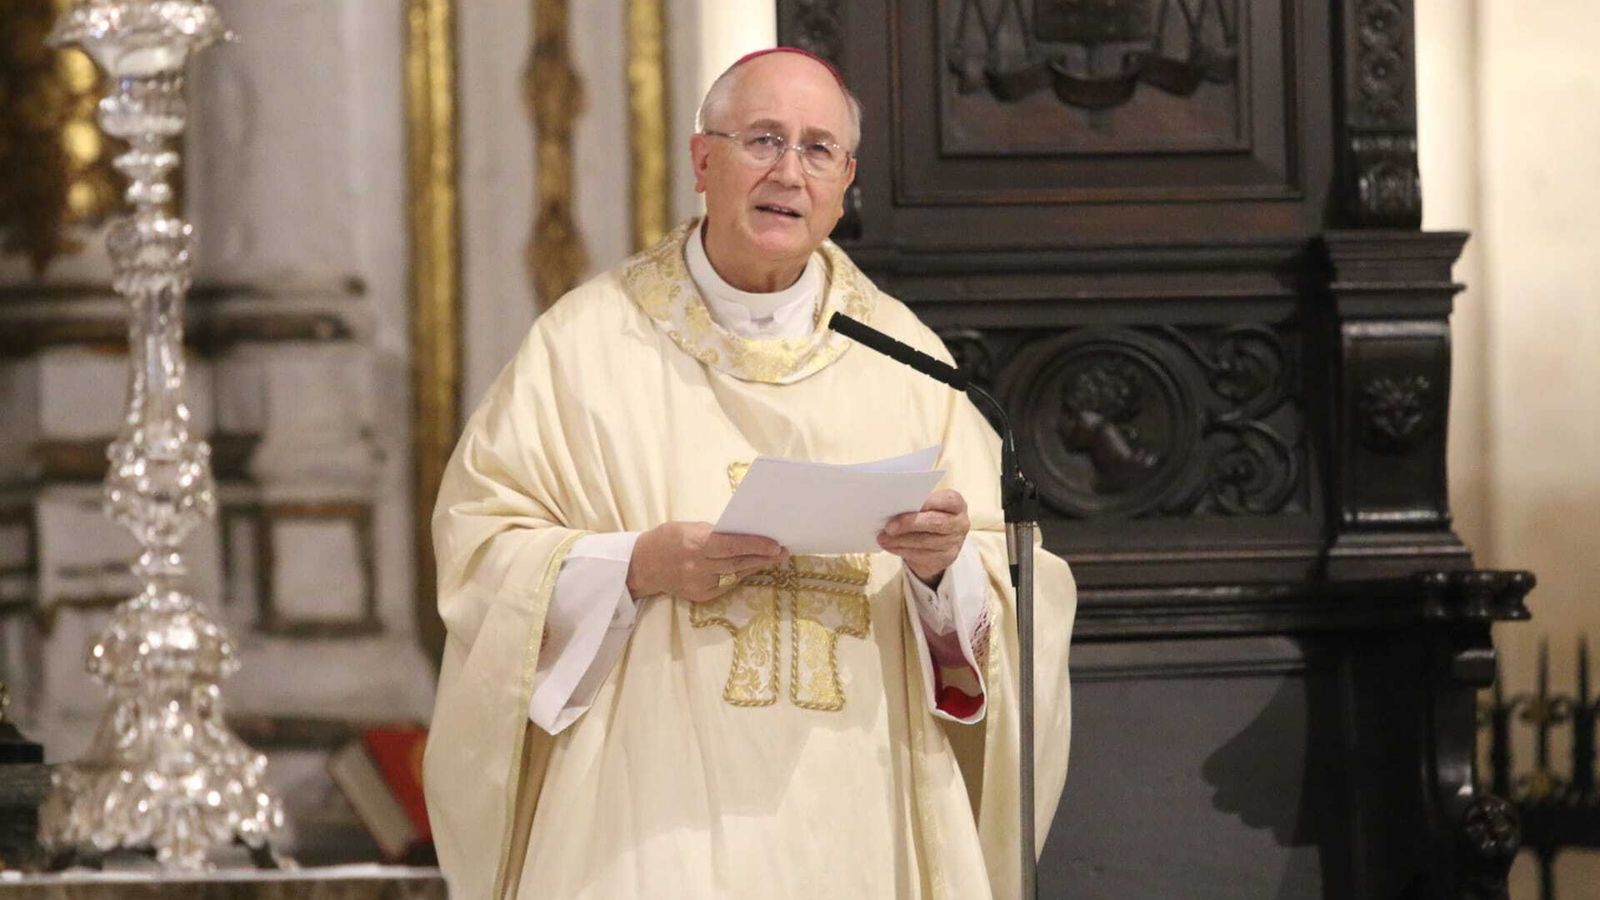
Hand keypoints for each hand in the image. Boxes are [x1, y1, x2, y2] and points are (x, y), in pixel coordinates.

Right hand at [627, 522, 788, 601]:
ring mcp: (699, 584)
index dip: (756, 545)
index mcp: (695, 544)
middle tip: (783, 552)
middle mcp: (698, 566)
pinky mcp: (701, 596)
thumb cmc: (669, 539)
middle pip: (738, 563)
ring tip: (774, 559)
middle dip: (764, 557)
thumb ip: (715, 534)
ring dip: (756, 566)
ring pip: (736, 575)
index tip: (776, 545)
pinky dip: (740, 575)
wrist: (643, 566)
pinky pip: (727, 584)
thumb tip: (743, 535)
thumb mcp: (690, 528)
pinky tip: (751, 567)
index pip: (731, 546)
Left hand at [877, 489, 968, 585]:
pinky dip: (902, 550)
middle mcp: (960, 523)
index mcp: (957, 504)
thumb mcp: (927, 507)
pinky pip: (921, 555)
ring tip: (883, 538)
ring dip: (901, 540)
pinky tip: (890, 546)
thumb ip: (917, 504)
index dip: (928, 501)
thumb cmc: (928, 517)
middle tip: (889, 526)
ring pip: (926, 542)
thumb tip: (892, 505)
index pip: (947, 500)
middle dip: (910, 524)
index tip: (906, 501)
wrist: (938, 544)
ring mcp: (954, 542)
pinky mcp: (945, 558)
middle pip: (936, 523)